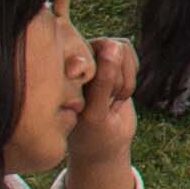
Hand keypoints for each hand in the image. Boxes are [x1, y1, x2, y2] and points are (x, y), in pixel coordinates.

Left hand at [61, 44, 136, 188]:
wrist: (105, 144)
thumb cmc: (92, 132)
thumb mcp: (96, 112)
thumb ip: (104, 79)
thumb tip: (114, 44)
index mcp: (58, 71)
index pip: (86, 55)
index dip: (100, 80)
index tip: (90, 105)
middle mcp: (73, 58)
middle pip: (107, 48)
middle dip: (114, 80)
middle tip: (104, 104)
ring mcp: (92, 57)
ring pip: (121, 49)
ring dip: (124, 78)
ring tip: (111, 99)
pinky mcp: (110, 59)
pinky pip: (130, 54)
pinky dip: (131, 76)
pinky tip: (119, 93)